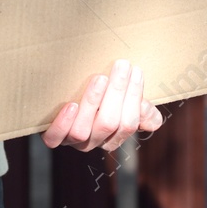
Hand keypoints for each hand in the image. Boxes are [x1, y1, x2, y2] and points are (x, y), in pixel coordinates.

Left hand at [42, 59, 164, 152]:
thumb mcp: (121, 103)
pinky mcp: (53, 137)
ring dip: (92, 103)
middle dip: (117, 92)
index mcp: (114, 136)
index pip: (128, 123)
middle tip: (121, 66)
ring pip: (82, 130)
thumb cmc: (99, 99)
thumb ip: (139, 110)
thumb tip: (153, 119)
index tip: (136, 70)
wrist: (62, 99)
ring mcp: (73, 141)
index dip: (134, 97)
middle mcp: (94, 141)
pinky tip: (71, 105)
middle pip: (108, 123)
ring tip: (99, 78)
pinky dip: (63, 123)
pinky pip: (56, 137)